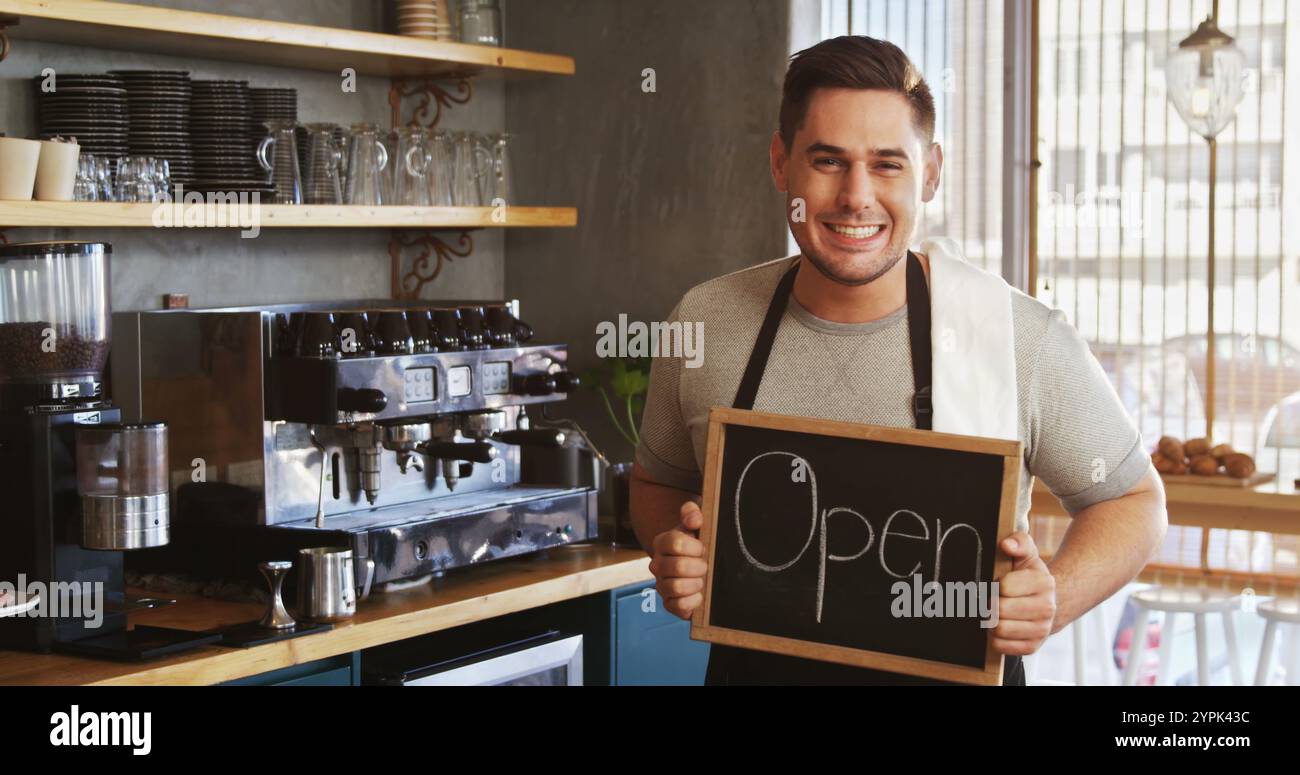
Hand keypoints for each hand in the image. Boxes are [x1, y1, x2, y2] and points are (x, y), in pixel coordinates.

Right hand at [649, 500, 707, 619]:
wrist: (697, 562)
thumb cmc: (697, 541)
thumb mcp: (696, 522)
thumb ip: (692, 513)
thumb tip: (694, 520)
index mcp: (662, 542)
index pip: (674, 543)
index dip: (695, 547)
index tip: (702, 547)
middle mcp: (657, 564)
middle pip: (678, 567)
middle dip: (699, 566)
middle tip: (705, 565)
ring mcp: (661, 585)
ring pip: (676, 587)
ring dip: (696, 584)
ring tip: (702, 579)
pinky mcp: (668, 603)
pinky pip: (678, 606)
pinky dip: (693, 601)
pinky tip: (699, 594)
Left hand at [991, 531, 1055, 655]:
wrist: (1044, 601)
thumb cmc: (1028, 575)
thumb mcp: (1026, 552)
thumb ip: (1018, 542)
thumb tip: (1006, 544)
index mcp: (1044, 582)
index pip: (1004, 587)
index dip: (994, 584)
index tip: (998, 582)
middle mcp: (1047, 607)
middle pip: (999, 610)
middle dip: (989, 603)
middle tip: (992, 599)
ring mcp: (1041, 629)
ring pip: (998, 629)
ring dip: (990, 621)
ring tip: (996, 612)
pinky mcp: (1032, 646)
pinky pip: (1000, 645)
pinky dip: (994, 637)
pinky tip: (1001, 625)